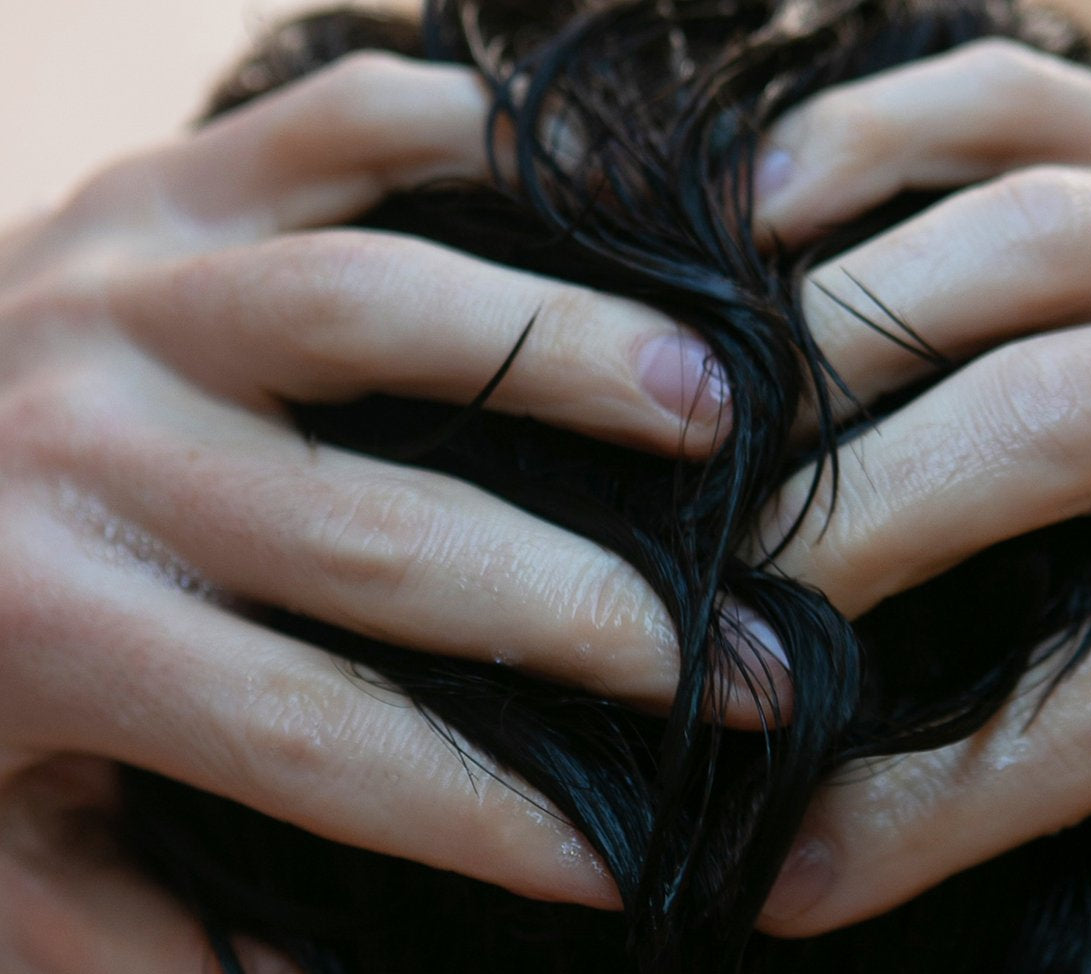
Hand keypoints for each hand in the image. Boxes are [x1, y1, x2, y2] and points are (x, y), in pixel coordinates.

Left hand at [0, 51, 741, 971]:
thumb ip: (129, 926)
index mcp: (47, 630)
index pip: (325, 742)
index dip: (492, 820)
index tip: (627, 864)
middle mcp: (86, 443)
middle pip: (392, 543)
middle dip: (600, 622)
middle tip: (762, 668)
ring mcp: (128, 284)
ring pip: (384, 308)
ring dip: (577, 363)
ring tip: (718, 411)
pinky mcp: (161, 178)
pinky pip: (342, 128)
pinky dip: (480, 141)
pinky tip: (598, 200)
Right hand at [747, 39, 1090, 971]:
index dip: (928, 810)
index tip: (790, 875)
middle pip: (1026, 432)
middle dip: (841, 539)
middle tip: (715, 624)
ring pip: (1001, 242)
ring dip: (826, 340)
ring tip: (713, 430)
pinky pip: (999, 101)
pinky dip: (861, 142)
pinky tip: (760, 222)